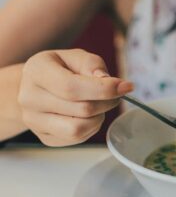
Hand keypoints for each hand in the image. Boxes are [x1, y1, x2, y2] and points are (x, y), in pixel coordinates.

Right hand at [18, 49, 133, 145]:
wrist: (36, 87)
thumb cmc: (60, 69)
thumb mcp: (75, 57)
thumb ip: (92, 64)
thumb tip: (107, 80)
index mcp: (36, 72)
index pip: (72, 87)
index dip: (104, 89)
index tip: (125, 87)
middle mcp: (29, 98)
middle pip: (82, 109)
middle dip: (107, 102)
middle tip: (115, 95)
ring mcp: (34, 121)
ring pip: (79, 129)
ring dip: (99, 117)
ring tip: (99, 106)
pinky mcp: (44, 137)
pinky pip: (77, 139)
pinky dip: (91, 128)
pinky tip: (89, 116)